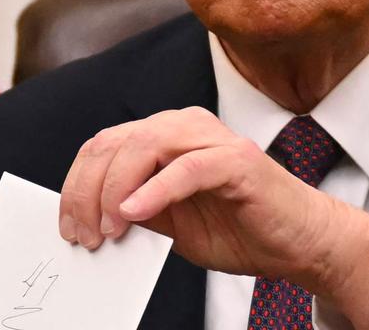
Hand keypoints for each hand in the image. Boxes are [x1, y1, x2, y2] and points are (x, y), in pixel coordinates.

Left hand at [57, 107, 368, 326]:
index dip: (77, 185)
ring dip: (115, 190)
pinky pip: (186, 168)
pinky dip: (154, 190)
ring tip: (108, 229)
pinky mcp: (236, 160)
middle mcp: (185, 125)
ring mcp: (212, 138)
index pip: (104, 146)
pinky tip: (134, 213)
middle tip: (83, 235)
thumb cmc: (240, 228)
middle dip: (87, 191)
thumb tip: (90, 218)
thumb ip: (135, 210)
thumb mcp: (172, 223)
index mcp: (165, 135)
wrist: (300, 242)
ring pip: (144, 146)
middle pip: (115, 143)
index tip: (68, 227)